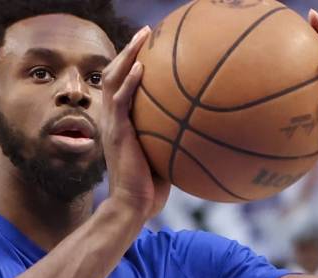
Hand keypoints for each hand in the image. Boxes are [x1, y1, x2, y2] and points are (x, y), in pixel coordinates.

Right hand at [101, 26, 170, 219]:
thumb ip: (176, 136)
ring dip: (127, 56)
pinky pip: (120, 101)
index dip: (131, 63)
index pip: (122, 85)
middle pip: (114, 73)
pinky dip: (129, 83)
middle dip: (129, 50)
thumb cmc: (152, 187)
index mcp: (121, 122)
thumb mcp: (165, 155)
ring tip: (142, 37)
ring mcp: (112, 124)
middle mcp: (113, 118)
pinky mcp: (116, 133)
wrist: (133, 205)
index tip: (149, 46)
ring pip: (113, 79)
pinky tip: (141, 69)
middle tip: (146, 32)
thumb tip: (205, 126)